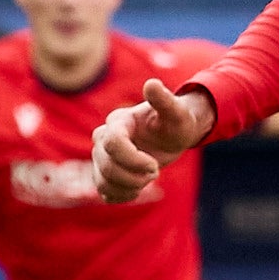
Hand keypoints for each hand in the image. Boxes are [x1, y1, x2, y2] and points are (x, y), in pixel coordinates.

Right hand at [93, 83, 212, 202]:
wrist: (172, 134)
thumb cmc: (176, 122)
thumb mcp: (176, 113)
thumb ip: (164, 100)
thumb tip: (152, 84)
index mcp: (119, 122)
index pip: (113, 143)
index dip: (133, 160)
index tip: (155, 166)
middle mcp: (104, 137)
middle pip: (105, 164)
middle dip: (133, 176)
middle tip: (156, 172)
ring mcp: (103, 156)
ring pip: (101, 181)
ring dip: (127, 188)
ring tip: (147, 181)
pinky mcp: (106, 172)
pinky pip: (104, 191)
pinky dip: (121, 196)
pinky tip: (138, 189)